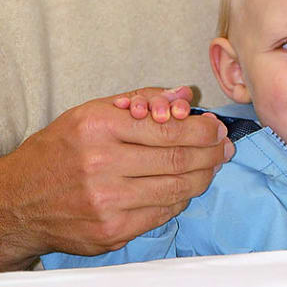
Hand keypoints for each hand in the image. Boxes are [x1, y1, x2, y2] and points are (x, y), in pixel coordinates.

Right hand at [0, 90, 233, 270]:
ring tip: (213, 166)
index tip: (216, 126)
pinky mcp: (110, 232)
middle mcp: (102, 164)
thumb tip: (185, 96)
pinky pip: (160, 213)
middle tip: (224, 146)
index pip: (168, 126)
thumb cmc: (60, 149)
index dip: (202, 128)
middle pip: (177, 158)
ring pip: (175, 188)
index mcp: (99, 126)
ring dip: (203, 176)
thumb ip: (142, 100)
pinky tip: (186, 187)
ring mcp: (107, 202)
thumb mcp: (93, 111)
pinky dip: (180, 199)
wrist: (19, 200)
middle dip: (210, 152)